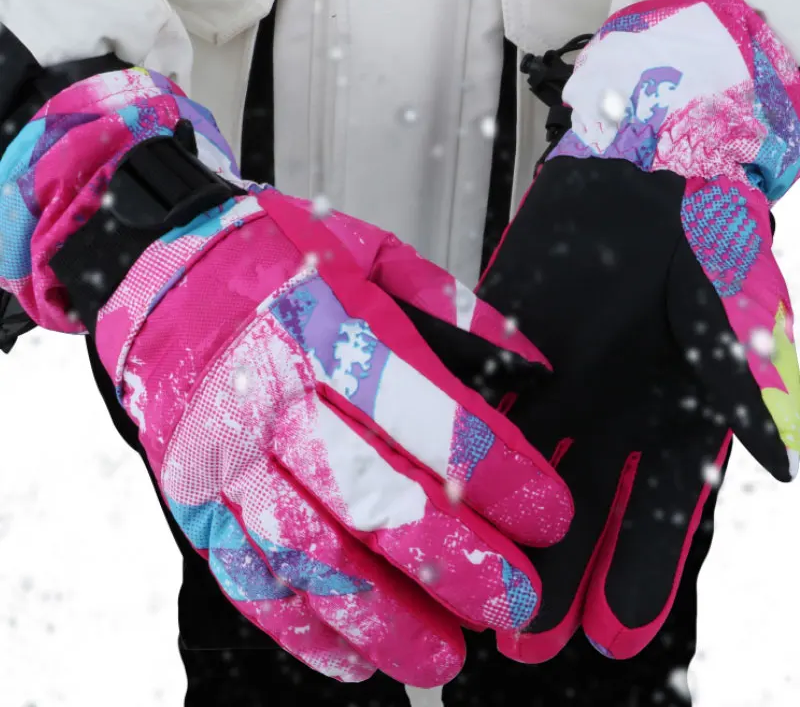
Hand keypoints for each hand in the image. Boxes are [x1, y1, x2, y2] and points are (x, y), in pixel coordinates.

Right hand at [0, 64, 572, 686]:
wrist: (159, 266)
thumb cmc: (276, 256)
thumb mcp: (370, 254)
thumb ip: (450, 310)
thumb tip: (530, 372)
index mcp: (327, 325)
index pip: (428, 416)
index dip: (499, 475)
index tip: (548, 515)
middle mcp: (272, 394)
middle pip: (375, 499)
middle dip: (458, 563)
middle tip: (517, 602)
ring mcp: (225, 453)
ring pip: (309, 556)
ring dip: (385, 619)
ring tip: (448, 656)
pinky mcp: (192, 493)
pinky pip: (244, 574)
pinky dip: (300, 627)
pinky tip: (356, 657)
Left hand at [475, 0, 799, 661]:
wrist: (652, 177)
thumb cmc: (710, 241)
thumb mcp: (742, 314)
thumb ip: (750, 385)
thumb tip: (777, 460)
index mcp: (668, 419)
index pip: (657, 515)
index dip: (635, 574)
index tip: (613, 637)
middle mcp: (606, 412)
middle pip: (578, 508)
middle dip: (554, 575)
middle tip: (522, 643)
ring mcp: (552, 378)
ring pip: (521, 462)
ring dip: (499, 521)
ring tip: (472, 580)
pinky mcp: (506, 339)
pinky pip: (481, 387)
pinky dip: (461, 427)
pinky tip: (435, 472)